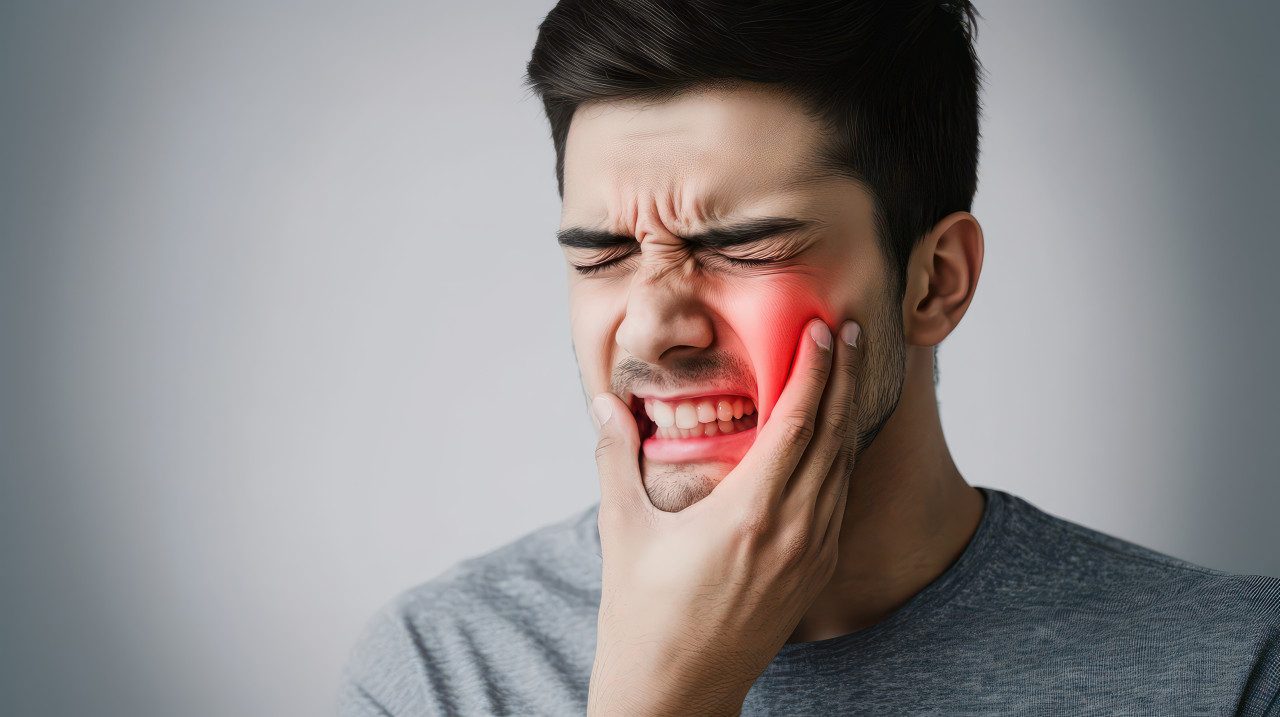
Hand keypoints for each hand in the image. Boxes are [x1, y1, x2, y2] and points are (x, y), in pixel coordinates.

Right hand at [586, 318, 861, 716]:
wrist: (676, 694)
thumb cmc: (643, 616)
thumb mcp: (623, 531)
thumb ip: (615, 458)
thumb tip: (604, 403)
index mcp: (747, 515)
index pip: (796, 424)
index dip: (812, 371)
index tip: (819, 329)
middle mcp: (792, 532)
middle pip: (831, 438)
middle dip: (842, 378)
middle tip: (847, 331)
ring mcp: (810, 556)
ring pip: (842, 469)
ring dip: (847, 415)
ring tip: (847, 372)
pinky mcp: (814, 574)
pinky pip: (838, 502)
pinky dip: (840, 459)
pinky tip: (833, 438)